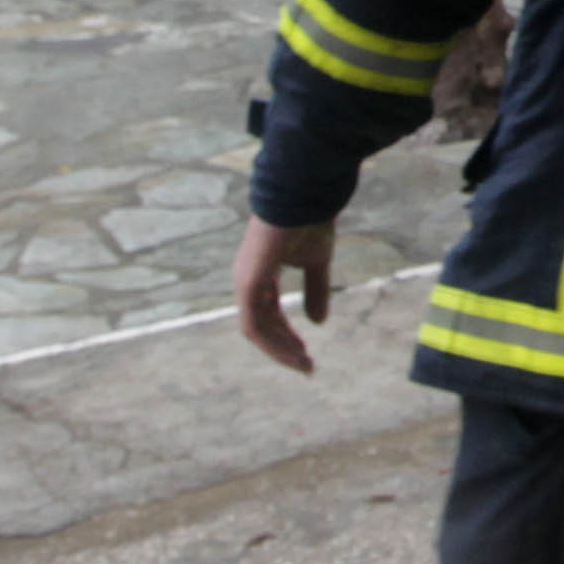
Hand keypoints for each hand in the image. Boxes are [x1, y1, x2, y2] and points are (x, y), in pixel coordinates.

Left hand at [233, 219, 335, 374]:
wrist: (304, 197)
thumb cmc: (310, 222)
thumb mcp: (317, 263)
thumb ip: (316, 291)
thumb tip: (318, 323)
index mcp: (261, 274)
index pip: (268, 314)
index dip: (286, 335)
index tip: (307, 353)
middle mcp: (248, 280)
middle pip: (261, 326)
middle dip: (284, 348)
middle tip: (307, 366)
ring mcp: (245, 282)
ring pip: (256, 330)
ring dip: (280, 350)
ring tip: (304, 363)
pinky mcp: (248, 283)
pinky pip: (255, 325)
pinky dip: (273, 342)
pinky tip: (294, 350)